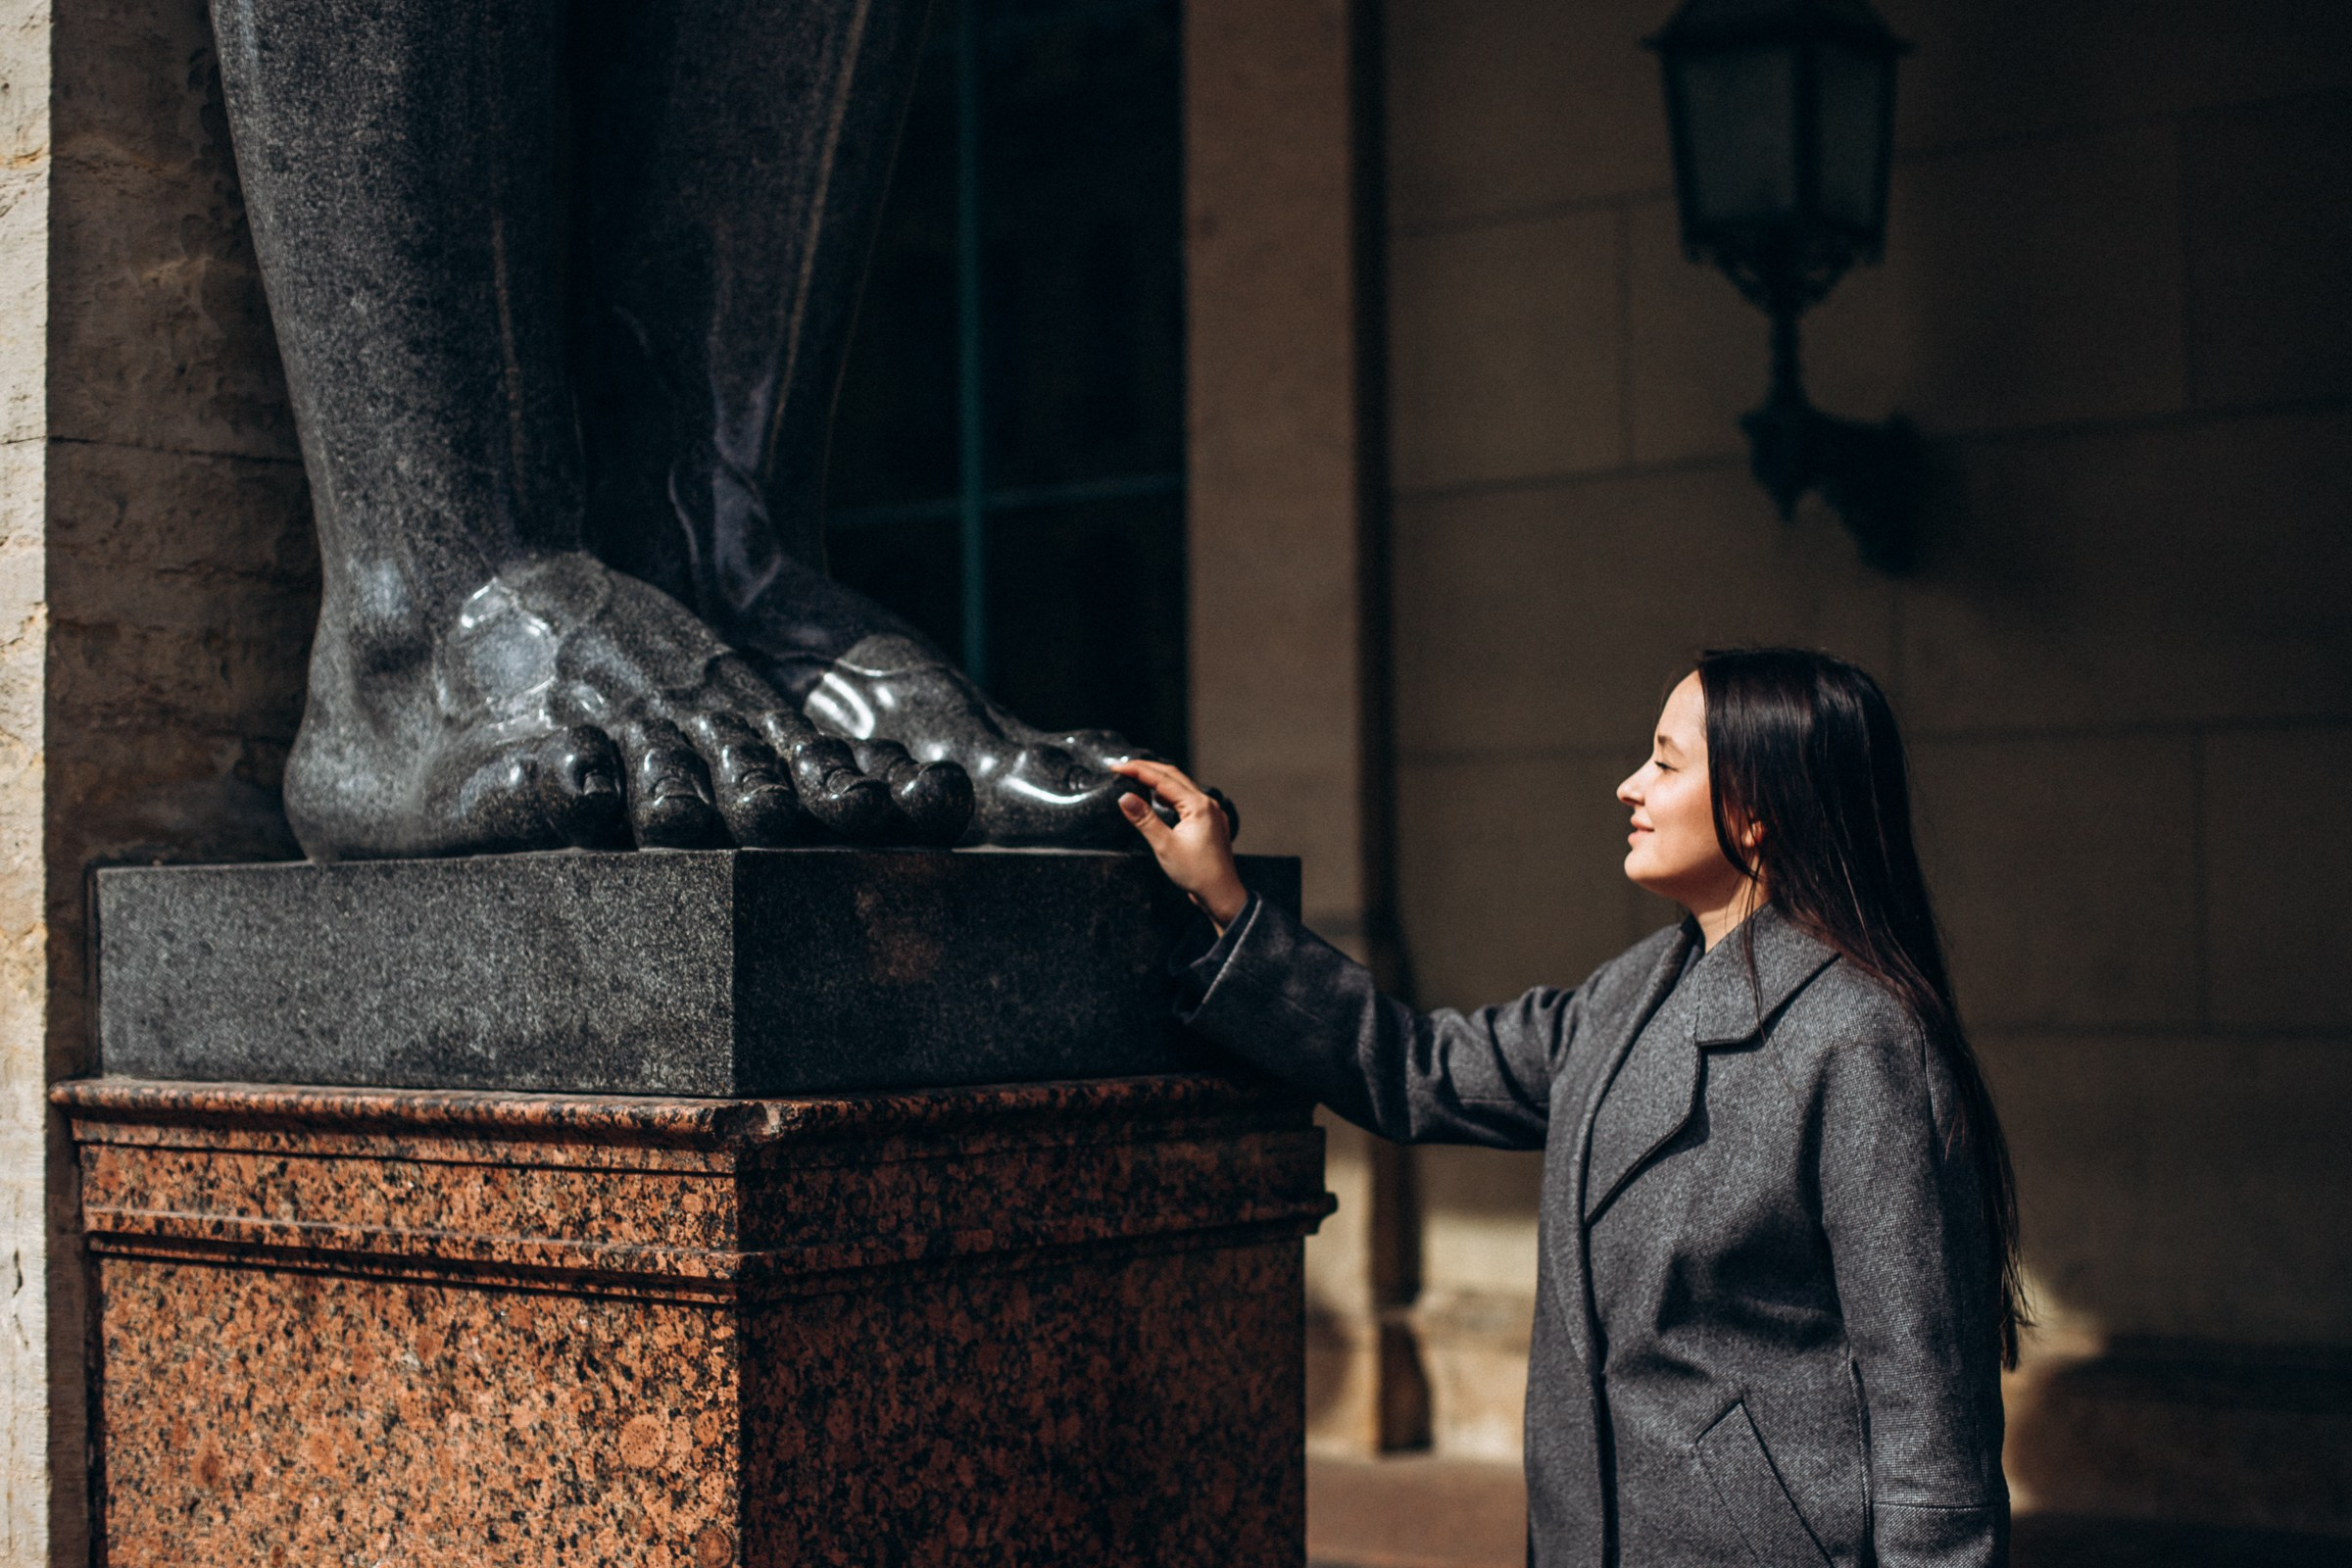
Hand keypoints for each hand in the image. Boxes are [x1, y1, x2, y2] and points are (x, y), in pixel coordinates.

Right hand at [1112, 759, 1248, 929]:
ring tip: (1136, 778)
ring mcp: (1211, 812)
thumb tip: (1125, 797)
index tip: (1116, 767)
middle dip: (1146, 769)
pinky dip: (1170, 794)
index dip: (1137, 770)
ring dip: (1158, 780)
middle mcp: (1207, 803)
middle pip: (1173, 776)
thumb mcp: (1165, 846)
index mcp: (1198, 805)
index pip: (1162, 779)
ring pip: (1181, 786)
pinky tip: (1158, 799)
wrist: (1221, 894)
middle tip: (1122, 767)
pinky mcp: (1209, 822)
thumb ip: (1144, 819)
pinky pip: (1187, 799)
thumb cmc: (1197, 873)